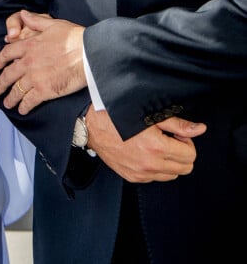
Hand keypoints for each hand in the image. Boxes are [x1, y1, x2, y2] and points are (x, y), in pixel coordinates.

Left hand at [0, 10, 85, 112]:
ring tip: (7, 103)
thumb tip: (23, 14)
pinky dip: (24, 107)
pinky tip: (22, 110)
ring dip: (10, 98)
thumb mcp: (53, 24)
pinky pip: (29, 101)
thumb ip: (35, 20)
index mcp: (29, 45)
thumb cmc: (73, 38)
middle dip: (0, 84)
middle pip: (8, 75)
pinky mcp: (44, 91)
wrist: (87, 54)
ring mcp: (35, 77)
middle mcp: (28, 62)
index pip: (7, 53)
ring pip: (16, 90)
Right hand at [86, 107, 206, 181]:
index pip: (190, 155)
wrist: (92, 125)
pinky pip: (155, 178)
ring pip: (172, 175)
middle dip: (181, 152)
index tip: (176, 133)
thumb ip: (178, 124)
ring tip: (156, 144)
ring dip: (170, 161)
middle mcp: (149, 164)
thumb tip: (200, 129)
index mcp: (156, 147)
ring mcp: (140, 174)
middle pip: (185, 168)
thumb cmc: (118, 115)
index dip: (186, 141)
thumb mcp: (150, 114)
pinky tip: (145, 151)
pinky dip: (156, 167)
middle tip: (169, 138)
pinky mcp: (132, 177)